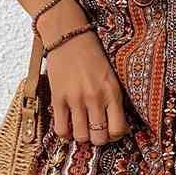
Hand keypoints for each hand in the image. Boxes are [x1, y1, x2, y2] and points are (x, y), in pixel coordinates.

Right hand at [35, 0, 130, 145]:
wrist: (69, 36)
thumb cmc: (93, 55)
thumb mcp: (112, 76)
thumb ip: (114, 99)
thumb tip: (118, 126)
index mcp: (112, 92)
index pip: (118, 130)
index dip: (115, 135)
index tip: (111, 130)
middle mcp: (95, 98)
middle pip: (99, 138)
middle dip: (98, 138)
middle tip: (95, 130)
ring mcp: (75, 99)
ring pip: (81, 137)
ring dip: (82, 135)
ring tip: (82, 126)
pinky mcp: (58, 98)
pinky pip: (61, 129)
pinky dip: (65, 132)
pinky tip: (68, 124)